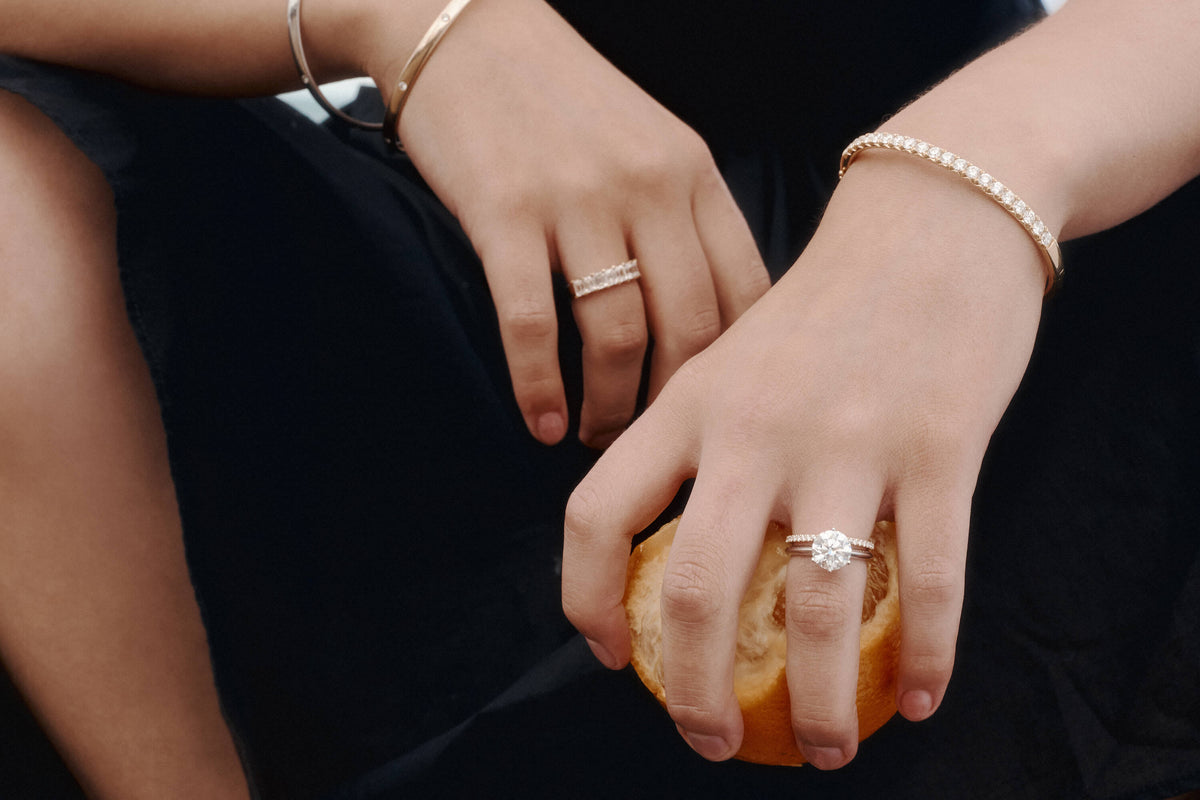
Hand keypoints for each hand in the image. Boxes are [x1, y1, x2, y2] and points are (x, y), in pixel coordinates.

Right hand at [361, 0, 768, 447]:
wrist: (468, 28)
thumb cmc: (566, 101)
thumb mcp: (654, 144)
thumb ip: (688, 220)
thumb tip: (713, 324)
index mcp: (694, 175)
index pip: (747, 294)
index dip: (737, 370)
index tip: (713, 411)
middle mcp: (649, 187)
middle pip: (690, 327)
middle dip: (673, 404)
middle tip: (650, 443)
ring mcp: (577, 199)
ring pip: (618, 335)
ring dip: (609, 407)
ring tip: (591, 437)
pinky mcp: (505, 212)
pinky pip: (532, 322)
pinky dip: (539, 386)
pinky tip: (538, 421)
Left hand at [561, 157, 1046, 767]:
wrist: (932, 221)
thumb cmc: (827, 303)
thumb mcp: (733, 355)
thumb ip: (700, 439)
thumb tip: (672, 544)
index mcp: (689, 402)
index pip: (595, 512)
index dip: (584, 599)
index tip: (611, 655)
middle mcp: (754, 428)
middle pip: (692, 587)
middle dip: (693, 692)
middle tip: (709, 743)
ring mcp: (847, 441)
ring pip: (816, 608)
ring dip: (818, 703)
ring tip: (826, 750)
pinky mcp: (941, 449)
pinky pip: (929, 580)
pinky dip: (927, 656)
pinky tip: (920, 698)